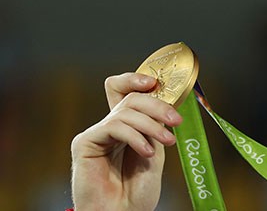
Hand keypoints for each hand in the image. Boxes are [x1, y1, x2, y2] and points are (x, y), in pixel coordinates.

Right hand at [70, 73, 182, 210]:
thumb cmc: (137, 192)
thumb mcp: (154, 153)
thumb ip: (156, 128)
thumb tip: (166, 104)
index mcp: (127, 126)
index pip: (125, 90)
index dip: (136, 79)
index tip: (156, 83)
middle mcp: (110, 126)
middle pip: (130, 97)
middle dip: (157, 105)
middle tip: (176, 121)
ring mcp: (96, 134)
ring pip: (125, 111)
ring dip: (151, 124)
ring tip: (168, 142)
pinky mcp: (84, 143)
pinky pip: (113, 127)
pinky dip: (135, 136)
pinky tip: (146, 152)